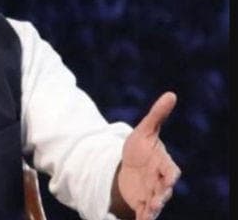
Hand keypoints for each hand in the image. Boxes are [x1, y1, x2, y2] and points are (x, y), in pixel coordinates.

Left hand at [117, 92, 180, 219]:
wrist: (130, 166)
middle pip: (164, 190)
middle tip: (157, 200)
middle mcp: (161, 182)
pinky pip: (144, 213)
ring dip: (153, 209)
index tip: (170, 177)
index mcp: (164, 164)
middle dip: (161, 195)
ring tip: (148, 211)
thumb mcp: (145, 131)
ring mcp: (152, 194)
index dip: (170, 174)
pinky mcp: (142, 204)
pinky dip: (143, 218)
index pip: (171, 170)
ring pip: (156, 204)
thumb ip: (157, 115)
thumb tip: (170, 94)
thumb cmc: (141, 148)